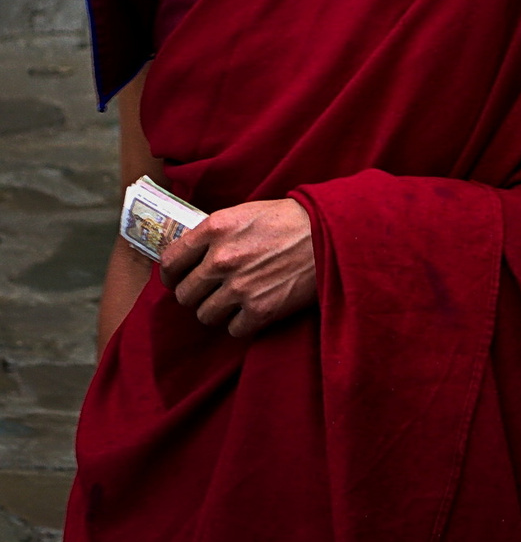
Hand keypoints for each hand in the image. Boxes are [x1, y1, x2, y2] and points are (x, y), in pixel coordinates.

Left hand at [160, 198, 316, 337]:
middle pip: (185, 294)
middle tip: (211, 290)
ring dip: (218, 310)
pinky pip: (232, 329)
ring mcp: (239, 287)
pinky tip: (254, 308)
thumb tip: (190, 254)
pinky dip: (241, 323)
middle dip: (196, 294)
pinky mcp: (260, 310)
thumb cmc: (288, 220)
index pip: (169, 261)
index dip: (170, 274)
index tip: (177, 279)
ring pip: (205, 315)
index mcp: (214, 228)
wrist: (329, 234)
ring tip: (236, 299)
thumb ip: (214, 233)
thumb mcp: (244, 212)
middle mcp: (221, 258)